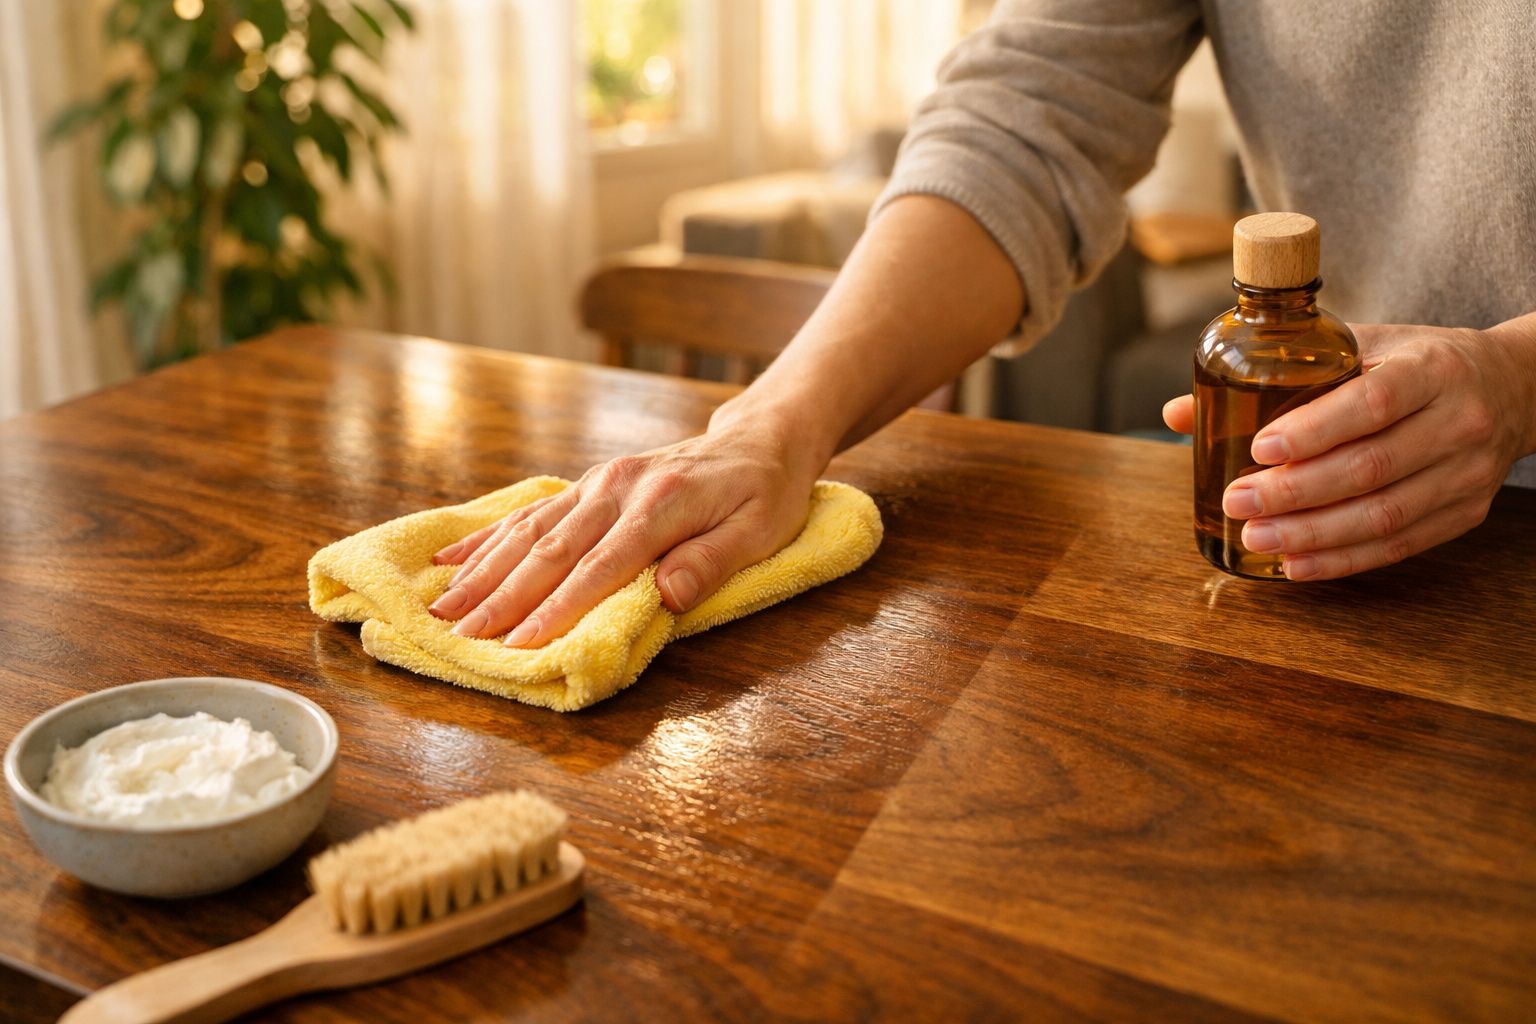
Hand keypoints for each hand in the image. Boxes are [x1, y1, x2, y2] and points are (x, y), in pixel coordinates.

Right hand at [426, 403, 825, 646]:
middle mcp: (618, 488)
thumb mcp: (761, 532)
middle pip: (552, 549)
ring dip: (484, 571)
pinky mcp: (588, 485)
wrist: (757, 441)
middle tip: (463, 636)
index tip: (521, 644)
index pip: (601, 566)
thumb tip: (666, 595)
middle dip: (503, 596)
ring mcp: (597, 483)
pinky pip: (530, 512)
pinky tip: (450, 561)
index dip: (560, 608)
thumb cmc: (765, 494)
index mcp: (661, 504)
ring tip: (444, 608)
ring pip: (530, 530)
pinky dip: (488, 538)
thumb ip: (711, 562)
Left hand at [1163, 315, 1535, 579]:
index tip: (1260, 449)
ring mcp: (1466, 473)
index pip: (1371, 403)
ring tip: (1255, 538)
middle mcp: (1458, 422)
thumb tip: (1179, 411)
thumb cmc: (1412, 364)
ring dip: (1312, 534)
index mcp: (1431, 369)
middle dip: (1296, 493)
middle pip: (1370, 468)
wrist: (1508, 386)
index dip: (1314, 430)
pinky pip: (1399, 545)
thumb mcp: (1358, 346)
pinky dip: (1342, 560)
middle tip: (1237, 502)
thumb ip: (1278, 373)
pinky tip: (1295, 564)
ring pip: (1384, 515)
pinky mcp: (1465, 513)